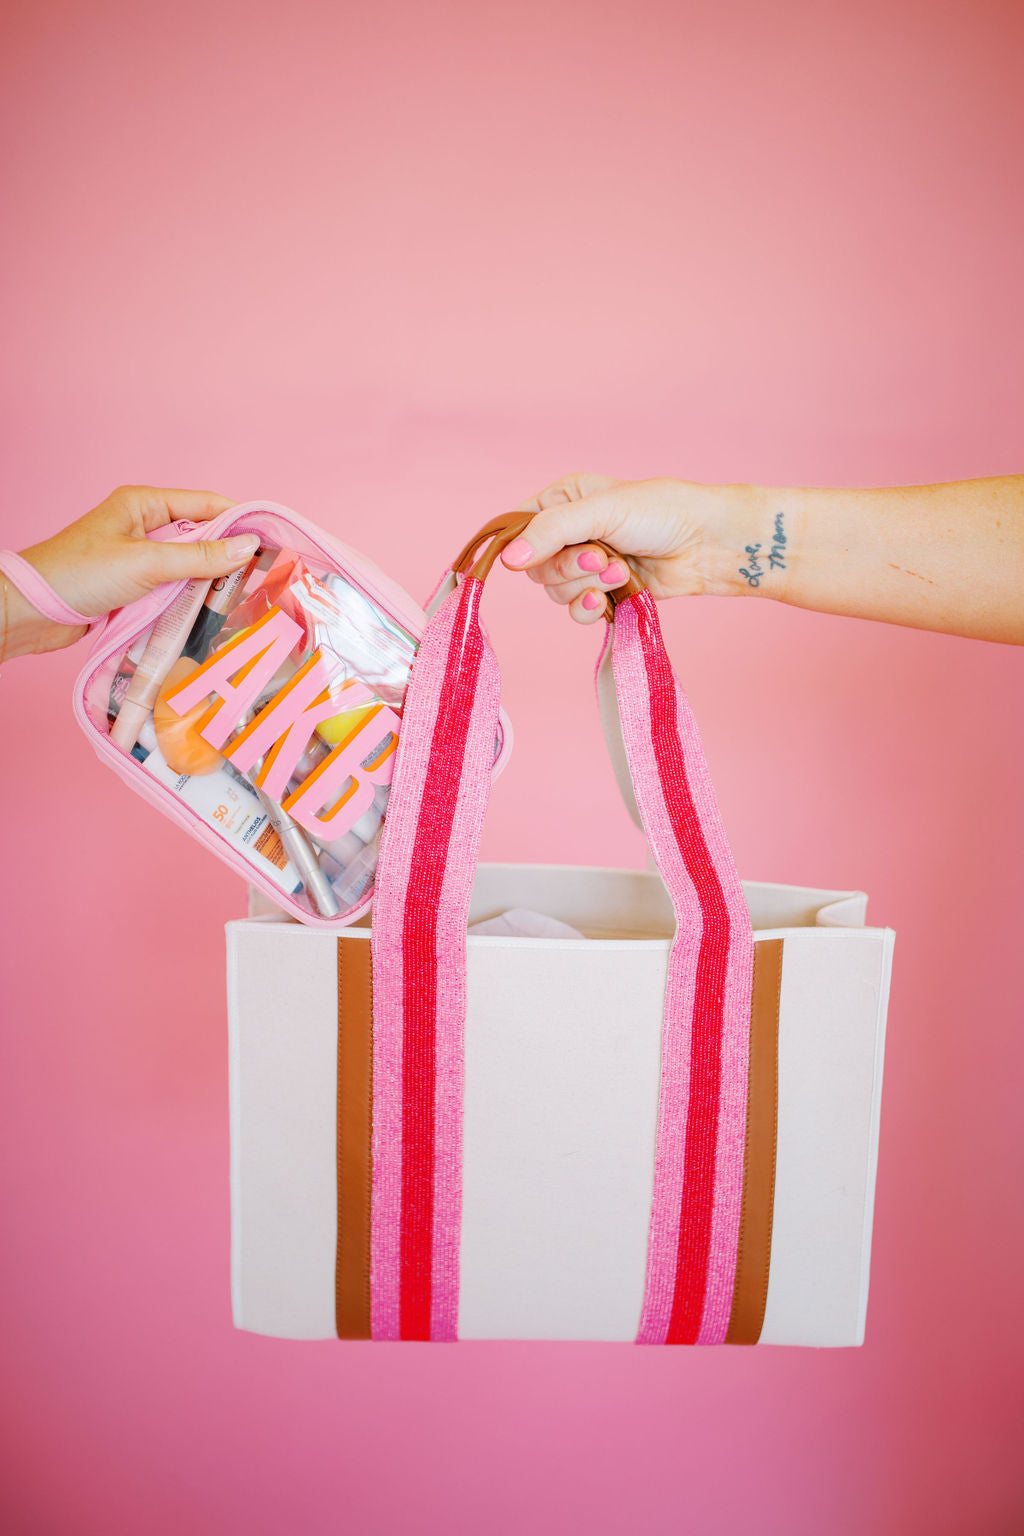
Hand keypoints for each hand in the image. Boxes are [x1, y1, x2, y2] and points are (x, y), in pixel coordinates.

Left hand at [9, 485, 256, 655]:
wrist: (32, 611)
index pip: (206, 504)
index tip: (272, 539)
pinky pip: (174, 589)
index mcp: (145, 504)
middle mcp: (144, 527)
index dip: (240, 520)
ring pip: (190, 566)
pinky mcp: (135, 587)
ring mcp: (140, 558)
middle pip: (202, 537)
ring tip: (243, 598)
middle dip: (229, 555)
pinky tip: (211, 613)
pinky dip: (191, 600)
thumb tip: (248, 547)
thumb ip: (200, 557)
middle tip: (263, 576)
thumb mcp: (147, 563)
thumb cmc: (80, 574)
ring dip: (210, 582)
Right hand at [501, 473, 750, 624]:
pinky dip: (588, 607)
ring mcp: (585, 565)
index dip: (520, 546)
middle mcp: (568, 532)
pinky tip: (607, 598)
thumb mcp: (600, 511)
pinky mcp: (603, 592)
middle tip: (601, 557)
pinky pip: (575, 610)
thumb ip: (551, 532)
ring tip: (620, 571)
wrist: (707, 543)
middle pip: (536, 567)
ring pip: (555, 592)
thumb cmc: (661, 512)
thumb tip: (508, 561)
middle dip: (568, 567)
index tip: (531, 557)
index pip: (517, 526)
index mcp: (563, 500)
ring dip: (586, 585)